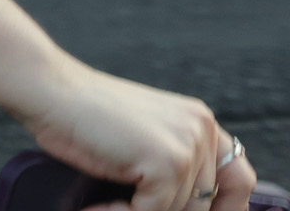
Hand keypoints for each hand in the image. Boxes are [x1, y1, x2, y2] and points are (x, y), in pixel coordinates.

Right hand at [27, 64, 253, 210]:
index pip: (240, 180)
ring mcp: (187, 145)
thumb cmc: (84, 117)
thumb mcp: (143, 138)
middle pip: (206, 206)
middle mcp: (202, 130)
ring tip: (102, 205)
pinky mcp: (167, 161)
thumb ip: (173, 165)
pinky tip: (95, 206)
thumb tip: (191, 208)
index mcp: (200, 122)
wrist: (49, 90)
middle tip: (127, 208)